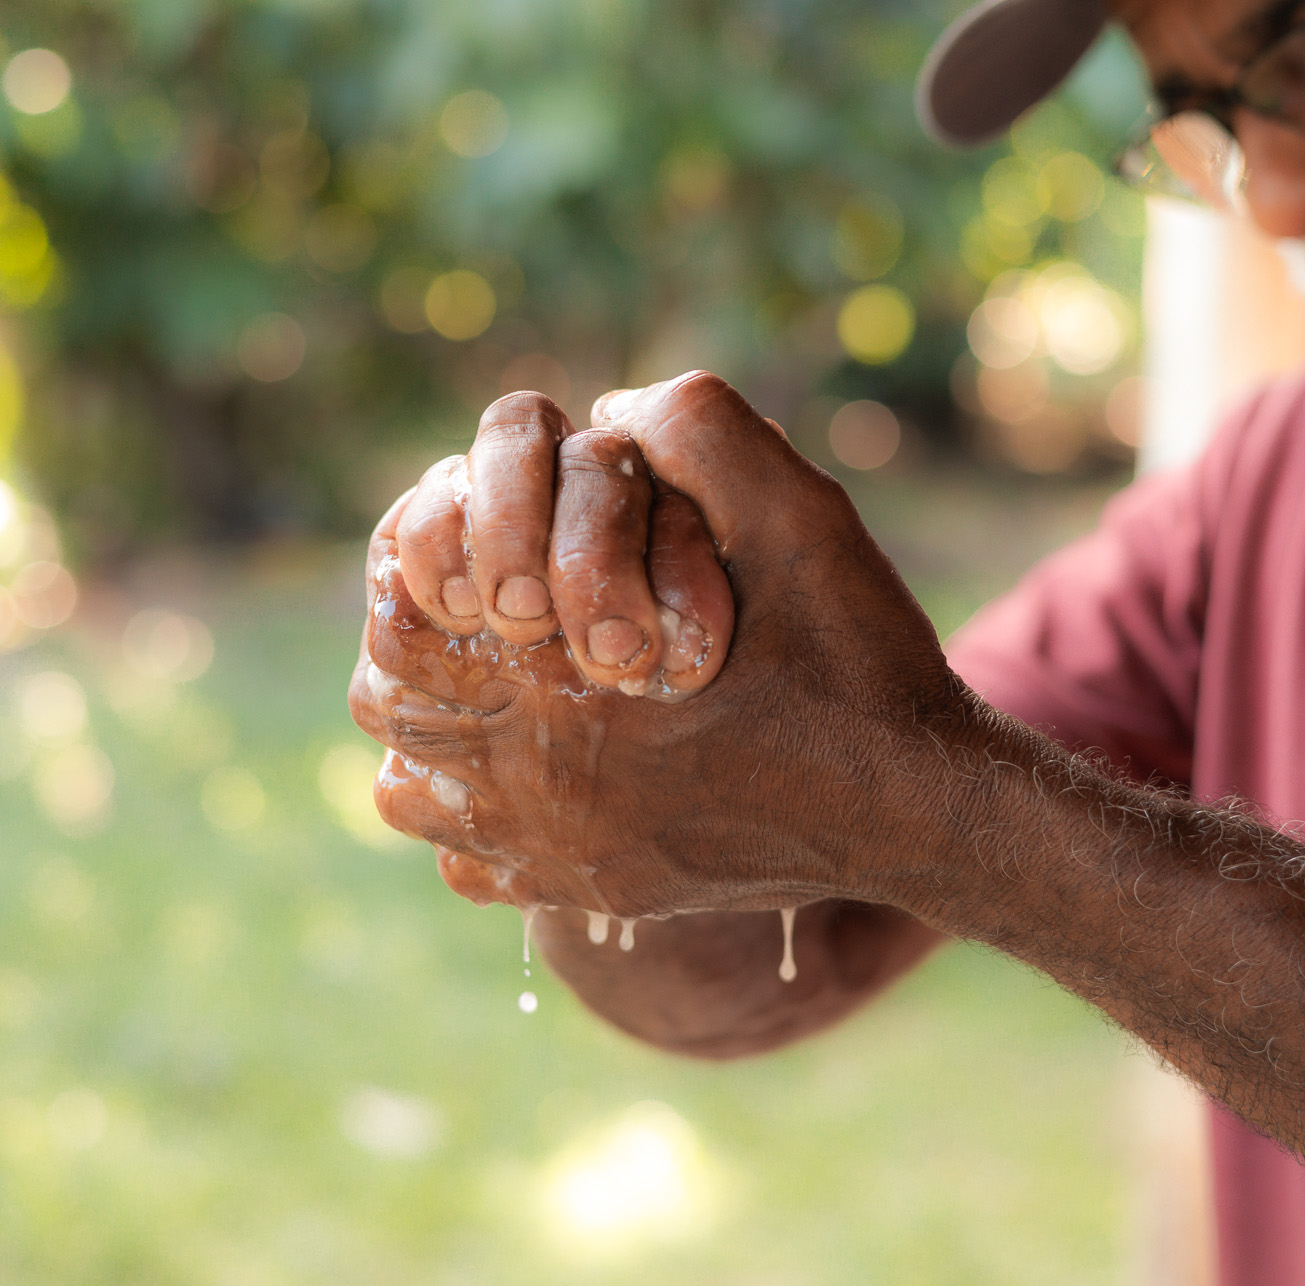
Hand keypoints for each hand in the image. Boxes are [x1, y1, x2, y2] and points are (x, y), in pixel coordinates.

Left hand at [349, 373, 976, 918]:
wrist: (915, 806)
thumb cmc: (852, 660)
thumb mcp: (798, 512)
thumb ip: (699, 431)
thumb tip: (603, 411)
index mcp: (564, 686)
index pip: (404, 613)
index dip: (422, 559)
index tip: (481, 546)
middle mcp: (536, 787)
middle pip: (388, 702)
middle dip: (422, 638)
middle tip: (488, 606)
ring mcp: (556, 856)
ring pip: (411, 794)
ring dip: (434, 729)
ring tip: (499, 683)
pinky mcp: (592, 892)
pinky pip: (469, 867)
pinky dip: (475, 819)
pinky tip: (538, 773)